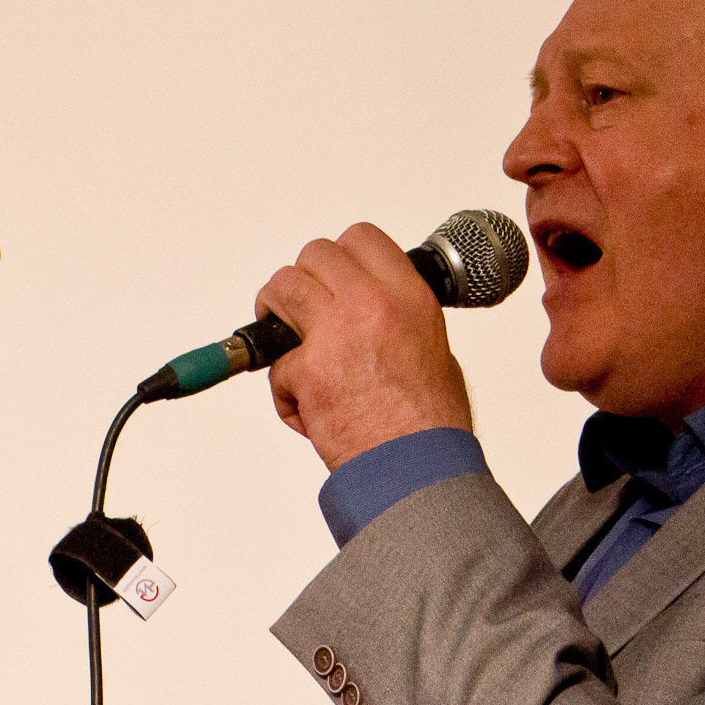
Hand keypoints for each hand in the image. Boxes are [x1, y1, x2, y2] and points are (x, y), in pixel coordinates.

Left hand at [256, 223, 472, 470]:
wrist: (416, 466)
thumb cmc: (429, 421)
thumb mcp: (432, 347)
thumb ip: (396, 317)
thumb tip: (370, 311)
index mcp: (407, 296)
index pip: (360, 238)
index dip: (338, 255)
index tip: (330, 275)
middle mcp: (371, 304)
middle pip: (314, 255)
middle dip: (299, 281)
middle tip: (296, 310)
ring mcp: (335, 334)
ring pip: (281, 288)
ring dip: (274, 314)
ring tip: (284, 342)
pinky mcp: (306, 370)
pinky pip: (273, 363)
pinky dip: (283, 388)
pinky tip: (308, 410)